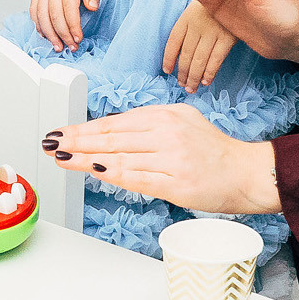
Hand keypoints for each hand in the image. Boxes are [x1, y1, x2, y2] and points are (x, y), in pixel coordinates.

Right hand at [29, 0, 102, 51]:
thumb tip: (92, 8)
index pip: (68, 10)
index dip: (73, 27)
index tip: (79, 38)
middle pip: (54, 16)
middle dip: (62, 35)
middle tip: (72, 47)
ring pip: (41, 15)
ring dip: (49, 33)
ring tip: (58, 46)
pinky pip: (34, 8)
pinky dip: (37, 23)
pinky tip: (44, 33)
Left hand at [44, 106, 279, 214]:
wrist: (247, 173)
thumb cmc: (211, 151)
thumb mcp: (182, 122)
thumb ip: (148, 125)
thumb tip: (109, 131)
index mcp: (165, 116)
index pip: (115, 122)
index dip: (84, 128)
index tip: (61, 133)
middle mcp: (167, 134)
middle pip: (112, 137)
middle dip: (76, 141)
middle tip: (51, 143)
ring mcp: (172, 159)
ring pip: (120, 157)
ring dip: (86, 158)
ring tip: (62, 157)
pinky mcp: (178, 184)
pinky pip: (138, 178)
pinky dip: (113, 174)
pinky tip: (94, 170)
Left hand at [162, 0, 236, 92]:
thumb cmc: (217, 6)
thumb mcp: (199, 10)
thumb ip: (189, 28)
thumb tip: (181, 56)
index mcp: (187, 17)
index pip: (173, 41)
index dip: (169, 58)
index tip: (167, 71)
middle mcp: (198, 24)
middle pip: (186, 54)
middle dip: (183, 73)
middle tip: (182, 85)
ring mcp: (213, 31)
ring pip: (199, 60)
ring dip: (194, 77)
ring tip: (191, 88)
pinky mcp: (228, 37)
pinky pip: (216, 59)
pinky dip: (210, 72)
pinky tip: (205, 81)